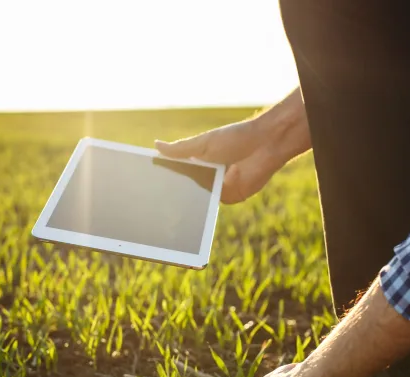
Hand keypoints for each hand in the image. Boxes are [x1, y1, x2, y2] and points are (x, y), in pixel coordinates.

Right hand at [155, 90, 310, 203]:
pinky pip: (212, 205)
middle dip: (170, 193)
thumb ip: (180, 149)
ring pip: (196, 198)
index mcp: (199, 161)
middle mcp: (207, 176)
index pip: (177, 171)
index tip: (144, 180)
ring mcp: (217, 189)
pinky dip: (203, 204)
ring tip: (165, 205)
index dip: (163, 176)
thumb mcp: (203, 143)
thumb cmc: (236, 138)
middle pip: (184, 188)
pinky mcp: (229, 198)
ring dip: (185, 200)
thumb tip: (156, 146)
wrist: (265, 145)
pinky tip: (192, 204)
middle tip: (149, 199)